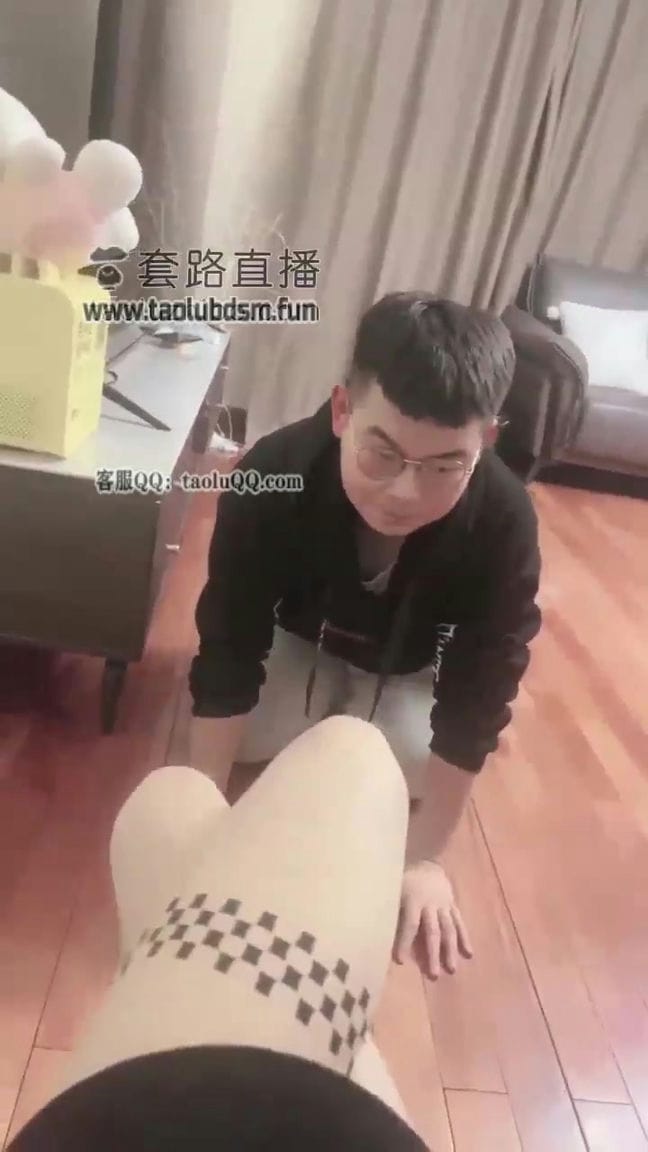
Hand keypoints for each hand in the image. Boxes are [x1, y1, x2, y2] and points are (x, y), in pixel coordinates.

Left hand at [394, 861, 472, 979]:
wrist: (426, 860)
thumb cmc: (404, 878)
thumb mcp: (393, 887)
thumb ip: (389, 906)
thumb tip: (372, 925)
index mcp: (413, 900)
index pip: (410, 924)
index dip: (405, 942)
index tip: (400, 961)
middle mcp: (431, 904)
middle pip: (432, 931)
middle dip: (433, 954)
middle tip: (433, 975)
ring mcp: (444, 905)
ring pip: (448, 929)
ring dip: (450, 950)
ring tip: (452, 969)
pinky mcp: (452, 905)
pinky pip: (460, 922)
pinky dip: (465, 938)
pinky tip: (469, 954)